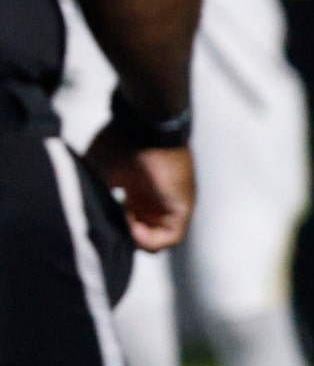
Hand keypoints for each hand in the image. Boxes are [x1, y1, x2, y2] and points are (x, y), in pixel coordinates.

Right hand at [85, 136, 194, 251]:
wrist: (147, 125)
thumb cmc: (120, 142)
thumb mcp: (98, 169)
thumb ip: (92, 191)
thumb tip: (79, 213)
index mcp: (136, 189)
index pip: (126, 219)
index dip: (110, 225)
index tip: (97, 217)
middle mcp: (154, 199)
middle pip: (141, 230)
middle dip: (121, 235)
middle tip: (107, 226)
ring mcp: (169, 204)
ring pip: (155, 236)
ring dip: (134, 238)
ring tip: (119, 223)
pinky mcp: (182, 206)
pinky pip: (170, 236)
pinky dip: (149, 240)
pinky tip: (131, 229)